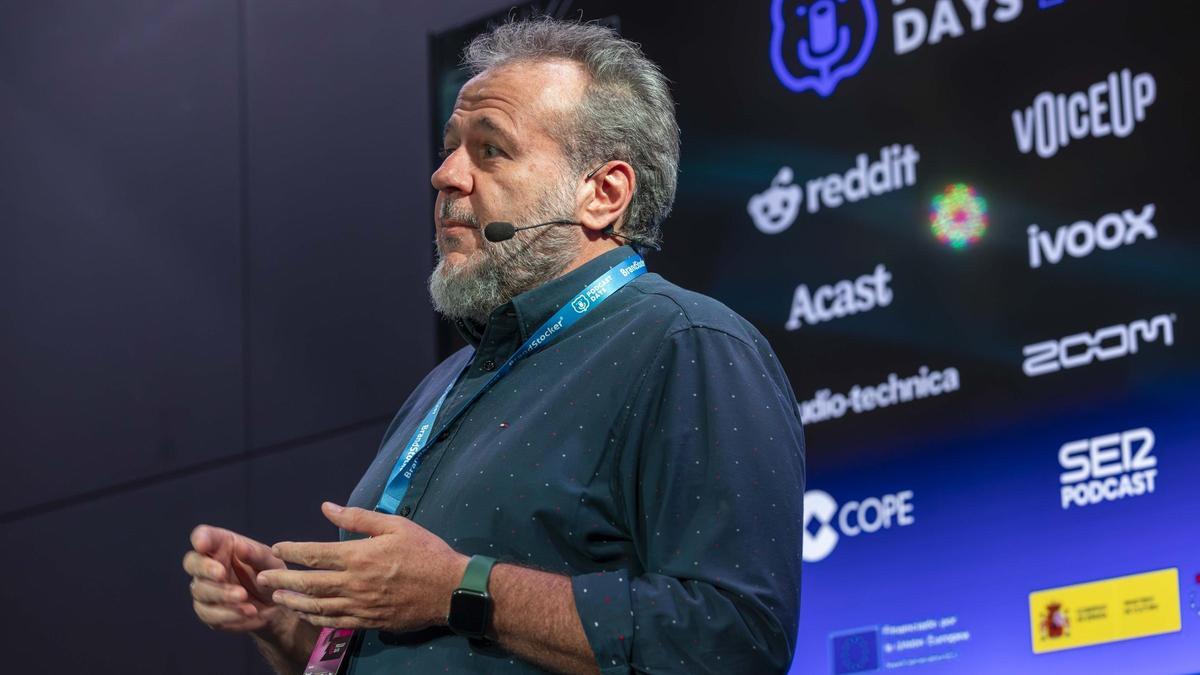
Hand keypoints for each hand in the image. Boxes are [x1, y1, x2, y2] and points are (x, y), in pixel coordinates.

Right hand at [183, 525, 287, 632]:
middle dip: (205, 568)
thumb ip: (256, 555)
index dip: (200, 538)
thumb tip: (241, 548)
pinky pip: (208, 613)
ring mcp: (205, 589)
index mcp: (222, 545)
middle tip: (221, 574)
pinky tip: (246, 611)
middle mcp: (208, 565)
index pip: (204, 536)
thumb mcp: (270, 562)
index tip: (202, 544)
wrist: (276, 605)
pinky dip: (227, 613)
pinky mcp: (208, 611)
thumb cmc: (270, 574)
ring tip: (243, 596)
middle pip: (192, 563)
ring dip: (221, 594)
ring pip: (200, 590)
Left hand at [257, 502, 468, 631]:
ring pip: (317, 606)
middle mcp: (354, 583)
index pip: (314, 554)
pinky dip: (315, 618)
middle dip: (282, 578)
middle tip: (262, 577)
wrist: (449, 589)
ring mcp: (360, 606)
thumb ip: (358, 518)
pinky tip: (305, 614)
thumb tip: (327, 507)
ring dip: (293, 601)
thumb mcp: (395, 525)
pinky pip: (335, 622)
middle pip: (308, 582)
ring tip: (276, 596)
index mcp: (358, 556)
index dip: (292, 551)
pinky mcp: (368, 621)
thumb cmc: (424, 551)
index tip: (277, 548)